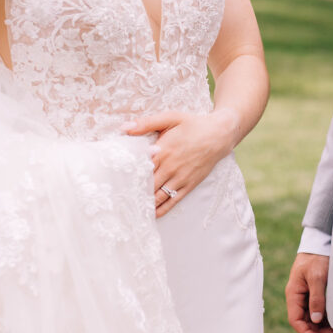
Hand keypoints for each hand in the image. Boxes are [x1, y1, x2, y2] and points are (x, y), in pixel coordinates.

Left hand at [123, 109, 237, 215]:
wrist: (219, 135)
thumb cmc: (193, 125)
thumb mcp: (170, 117)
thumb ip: (146, 123)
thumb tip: (124, 128)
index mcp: (162, 150)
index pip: (138, 168)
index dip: (126, 177)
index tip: (113, 183)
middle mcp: (169, 167)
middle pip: (146, 185)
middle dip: (132, 193)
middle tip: (118, 200)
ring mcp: (180, 178)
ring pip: (158, 196)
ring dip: (145, 204)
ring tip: (131, 210)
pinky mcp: (189, 185)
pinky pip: (173, 201)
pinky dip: (161, 209)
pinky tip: (152, 214)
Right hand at [285, 253, 332, 332]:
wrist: (321, 244)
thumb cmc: (317, 258)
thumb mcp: (318, 277)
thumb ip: (317, 298)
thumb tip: (317, 320)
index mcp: (293, 293)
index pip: (295, 320)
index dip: (306, 332)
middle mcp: (297, 297)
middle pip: (303, 321)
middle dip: (316, 330)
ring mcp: (305, 295)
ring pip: (310, 317)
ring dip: (321, 325)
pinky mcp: (314, 293)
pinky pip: (316, 310)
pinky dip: (324, 317)